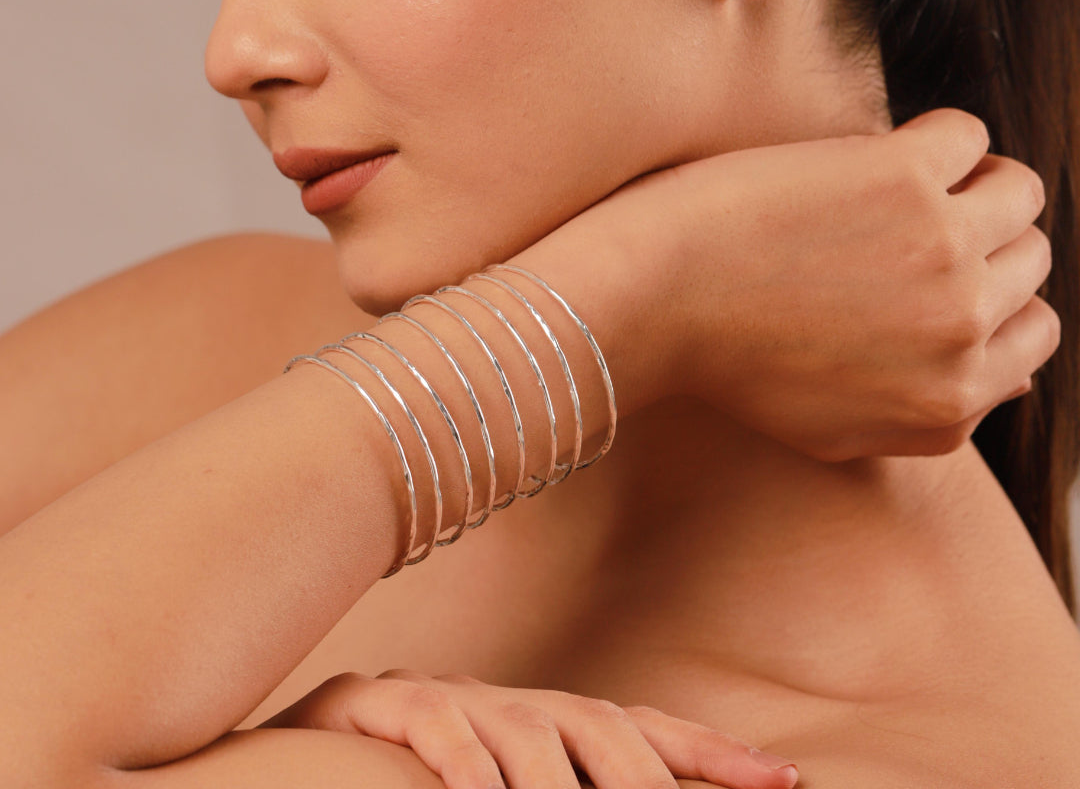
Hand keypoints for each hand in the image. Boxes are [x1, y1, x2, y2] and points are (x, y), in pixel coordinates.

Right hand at [259, 669, 799, 788]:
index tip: (783, 781)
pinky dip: (465, 760)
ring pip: (523, 728)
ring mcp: (437, 697)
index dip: (706, 754)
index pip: (635, 729)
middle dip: (652, 773)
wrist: (270, 767)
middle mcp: (496, 703)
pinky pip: (432, 728)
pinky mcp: (371, 705)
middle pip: (594, 721)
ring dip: (560, 784)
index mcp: (531, 724)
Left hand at [517, 108, 1058, 460]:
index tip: (939, 268)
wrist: (648, 304)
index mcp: (950, 402)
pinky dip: (933, 136)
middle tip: (907, 218)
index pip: (1034, 335)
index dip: (991, 296)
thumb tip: (1012, 376)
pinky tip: (870, 155)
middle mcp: (962, 332)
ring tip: (901, 180)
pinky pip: (967, 137)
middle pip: (1026, 258)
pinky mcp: (904, 180)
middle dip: (978, 236)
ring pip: (1017, 193)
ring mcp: (943, 252)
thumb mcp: (837, 428)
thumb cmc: (724, 359)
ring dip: (970, 178)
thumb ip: (932, 415)